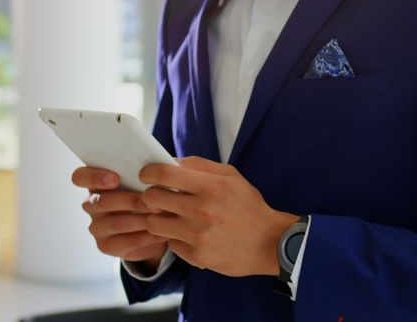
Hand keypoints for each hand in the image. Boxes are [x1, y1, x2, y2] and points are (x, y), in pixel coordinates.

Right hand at [71, 166, 168, 267]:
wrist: (150, 227)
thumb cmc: (145, 195)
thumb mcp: (143, 182)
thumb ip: (144, 173)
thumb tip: (160, 167)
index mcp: (95, 183)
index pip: (80, 177)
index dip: (93, 177)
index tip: (115, 179)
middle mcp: (91, 205)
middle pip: (102, 201)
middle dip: (131, 200)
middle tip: (153, 200)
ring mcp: (97, 227)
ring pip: (117, 222)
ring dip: (141, 218)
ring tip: (161, 214)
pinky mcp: (106, 246)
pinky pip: (126, 242)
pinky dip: (147, 236)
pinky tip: (162, 232)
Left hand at [139, 157, 298, 276]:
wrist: (269, 242)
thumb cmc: (248, 206)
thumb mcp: (231, 176)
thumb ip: (199, 165)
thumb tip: (170, 161)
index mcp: (211, 187)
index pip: (165, 174)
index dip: (149, 172)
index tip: (147, 174)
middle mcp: (202, 211)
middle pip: (152, 198)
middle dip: (150, 195)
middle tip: (158, 196)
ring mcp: (198, 236)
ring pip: (154, 223)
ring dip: (158, 218)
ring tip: (170, 216)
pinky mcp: (197, 256)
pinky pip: (170, 243)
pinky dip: (175, 237)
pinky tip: (188, 234)